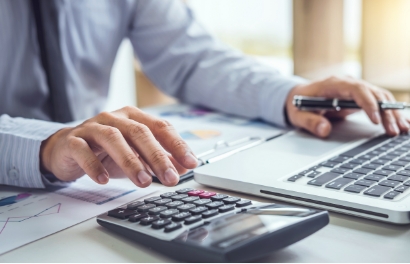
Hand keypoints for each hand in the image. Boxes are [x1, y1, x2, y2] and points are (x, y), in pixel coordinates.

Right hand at [40, 106, 197, 186]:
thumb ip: (159, 159)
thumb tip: (183, 168)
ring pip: (114, 138)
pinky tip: (104, 180)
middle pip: (140, 132)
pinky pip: (83, 150)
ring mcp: (92, 127)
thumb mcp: (136, 155)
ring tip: (142, 182)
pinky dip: (95, 165)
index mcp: (133, 117)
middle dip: (158, 156)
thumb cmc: (105, 151)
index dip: (177, 145)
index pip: (160, 127)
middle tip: (170, 178)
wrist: (66, 149)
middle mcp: (114, 118)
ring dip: (130, 161)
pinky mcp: (73, 140)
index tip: (192, 163)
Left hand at [286, 76, 409, 137]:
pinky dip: (391, 112)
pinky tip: (403, 123)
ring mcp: (355, 89)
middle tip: (394, 131)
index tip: (375, 119)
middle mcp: (347, 84)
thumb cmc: (297, 104)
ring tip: (404, 129)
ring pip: (380, 97)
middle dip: (386, 112)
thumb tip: (324, 130)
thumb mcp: (297, 114)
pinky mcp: (360, 97)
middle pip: (373, 93)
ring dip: (393, 113)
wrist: (297, 96)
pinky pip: (379, 102)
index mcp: (333, 84)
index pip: (356, 89)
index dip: (368, 103)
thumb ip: (309, 122)